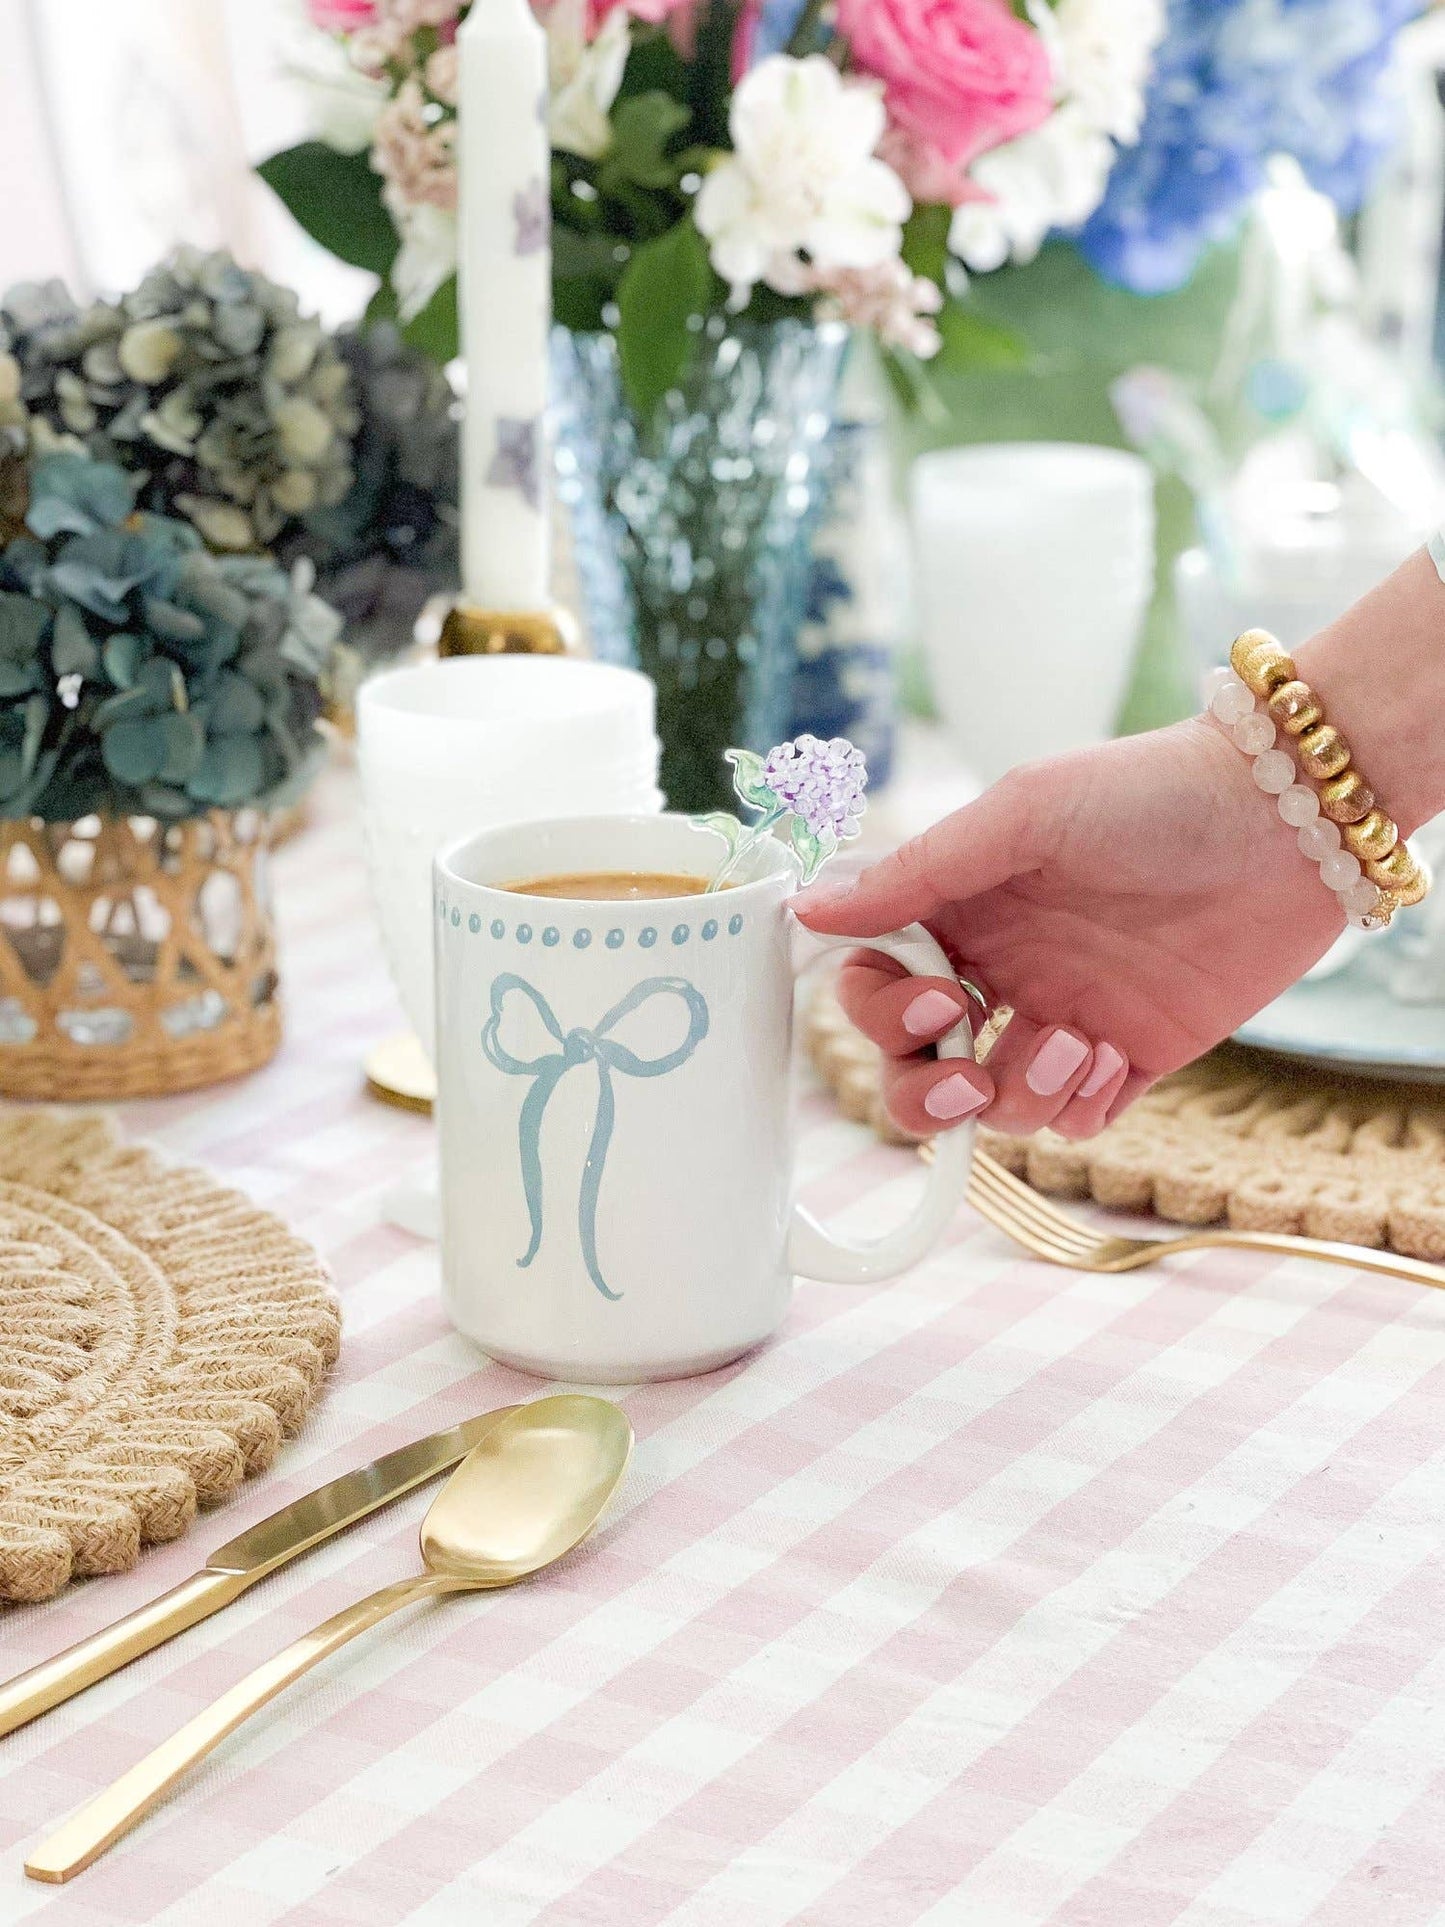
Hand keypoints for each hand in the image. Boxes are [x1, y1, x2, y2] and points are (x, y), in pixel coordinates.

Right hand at [794, 717, 1345, 1139]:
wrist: (1286, 819)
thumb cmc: (1148, 793)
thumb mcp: (1019, 814)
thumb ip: (913, 875)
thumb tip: (806, 911)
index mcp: (962, 912)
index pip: (879, 986)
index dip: (884, 1013)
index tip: (937, 997)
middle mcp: (1004, 971)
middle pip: (919, 1070)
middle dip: (924, 1095)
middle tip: (967, 1076)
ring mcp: (1066, 1016)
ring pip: (997, 1107)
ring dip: (1021, 1095)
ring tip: (1080, 1043)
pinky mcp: (1134, 1056)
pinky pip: (1074, 1120)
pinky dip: (1079, 1106)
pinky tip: (1116, 1056)